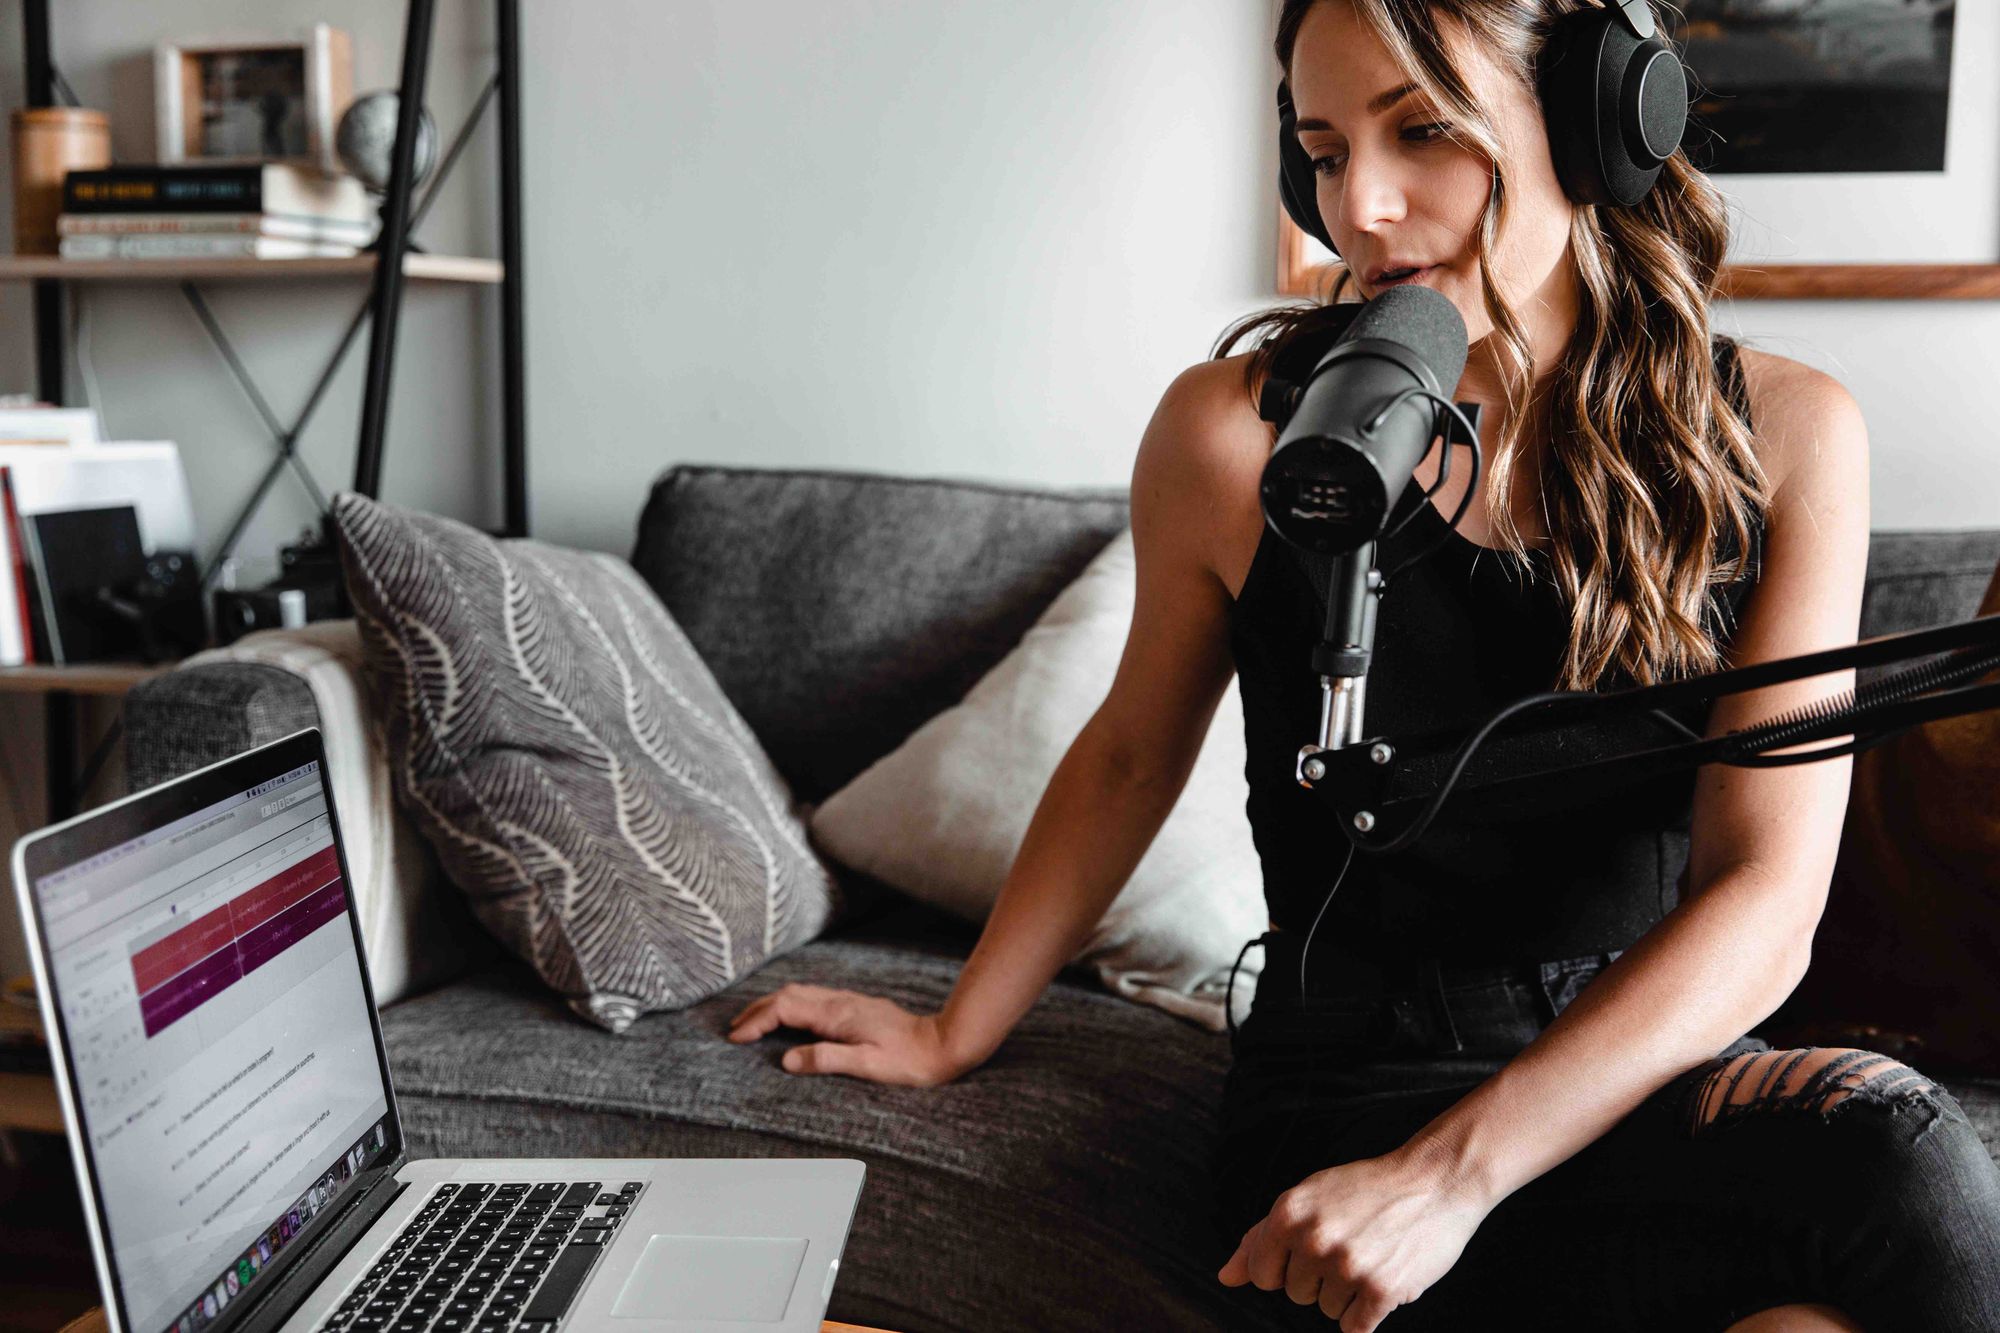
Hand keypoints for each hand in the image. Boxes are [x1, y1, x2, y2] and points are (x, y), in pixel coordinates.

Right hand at [726, 983, 967, 1086]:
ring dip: (773, 1005)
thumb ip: (826, 1059)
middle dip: (757, 1009)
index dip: (757, 1021)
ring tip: (754, 1023)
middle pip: (788, 995)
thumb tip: (787, 1060)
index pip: (784, 1009)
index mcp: (836, 1015)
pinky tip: (791, 1019)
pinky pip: (813, 999)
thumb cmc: (907, 1061)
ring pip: (801, 993)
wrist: (941, 1045)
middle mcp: (839, 1002)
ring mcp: (848, 1002)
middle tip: (735, 1029)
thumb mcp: (866, 1065)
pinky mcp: (856, 1007)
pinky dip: (791, 1006)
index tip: (736, 1038)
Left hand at [1217, 1144, 1490, 1330]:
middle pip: (1296, 1295)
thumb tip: (1226, 1277)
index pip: (1261, 1274)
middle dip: (1321, 1278)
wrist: (1434, 1182)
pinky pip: (1355, 1329)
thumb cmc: (1367, 1190)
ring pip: (1326, 1310)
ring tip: (1371, 1255)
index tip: (1312, 1249)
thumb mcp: (1308, 1198)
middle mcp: (1313, 1239)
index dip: (1286, 1267)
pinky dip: (1367, 1313)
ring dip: (1348, 1293)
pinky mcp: (1381, 1290)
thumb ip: (1262, 1238)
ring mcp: (1347, 1266)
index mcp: (1289, 1213)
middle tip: (1352, 1244)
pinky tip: (1382, 1278)